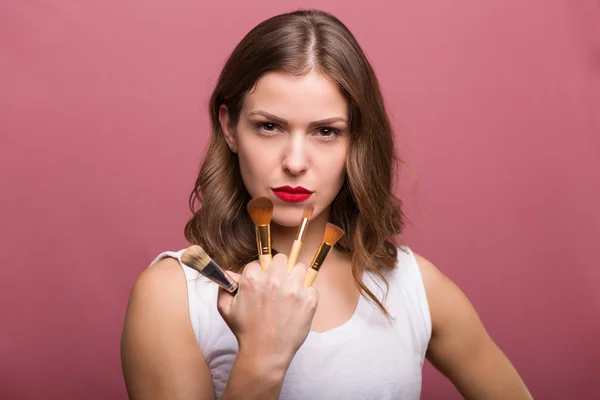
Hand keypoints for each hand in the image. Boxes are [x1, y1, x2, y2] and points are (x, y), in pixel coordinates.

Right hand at [217, 254, 318, 369]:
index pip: (259, 262)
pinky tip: (298, 304)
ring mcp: (293, 289)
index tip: (262, 282)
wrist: (265, 353)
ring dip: (295, 277)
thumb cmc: (246, 331)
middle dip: (279, 269)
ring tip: (291, 291)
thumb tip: (229, 273)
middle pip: (281, 259)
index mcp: (253, 279)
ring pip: (299, 267)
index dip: (261, 272)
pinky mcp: (308, 300)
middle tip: (278, 283)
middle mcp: (274, 280)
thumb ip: (225, 286)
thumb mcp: (226, 308)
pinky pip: (311, 286)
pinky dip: (307, 294)